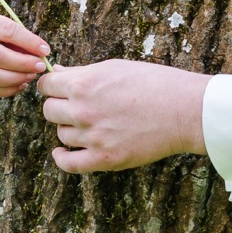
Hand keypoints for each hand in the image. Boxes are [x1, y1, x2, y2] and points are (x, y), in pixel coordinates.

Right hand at [0, 7, 50, 97]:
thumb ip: (13, 35)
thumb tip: (38, 53)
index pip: (7, 31)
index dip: (29, 42)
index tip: (45, 50)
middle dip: (23, 64)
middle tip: (40, 66)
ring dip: (15, 79)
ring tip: (30, 76)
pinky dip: (6, 91)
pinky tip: (19, 85)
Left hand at [37, 61, 207, 172]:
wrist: (185, 111)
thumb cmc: (154, 83)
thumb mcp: (115, 68)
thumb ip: (82, 73)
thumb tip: (55, 73)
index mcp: (84, 84)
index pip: (46, 86)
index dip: (51, 86)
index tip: (58, 90)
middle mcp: (83, 111)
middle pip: (49, 111)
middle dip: (59, 106)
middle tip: (75, 107)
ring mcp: (93, 137)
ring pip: (61, 135)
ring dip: (70, 129)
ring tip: (88, 124)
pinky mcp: (105, 158)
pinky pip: (69, 164)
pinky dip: (62, 158)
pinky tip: (62, 152)